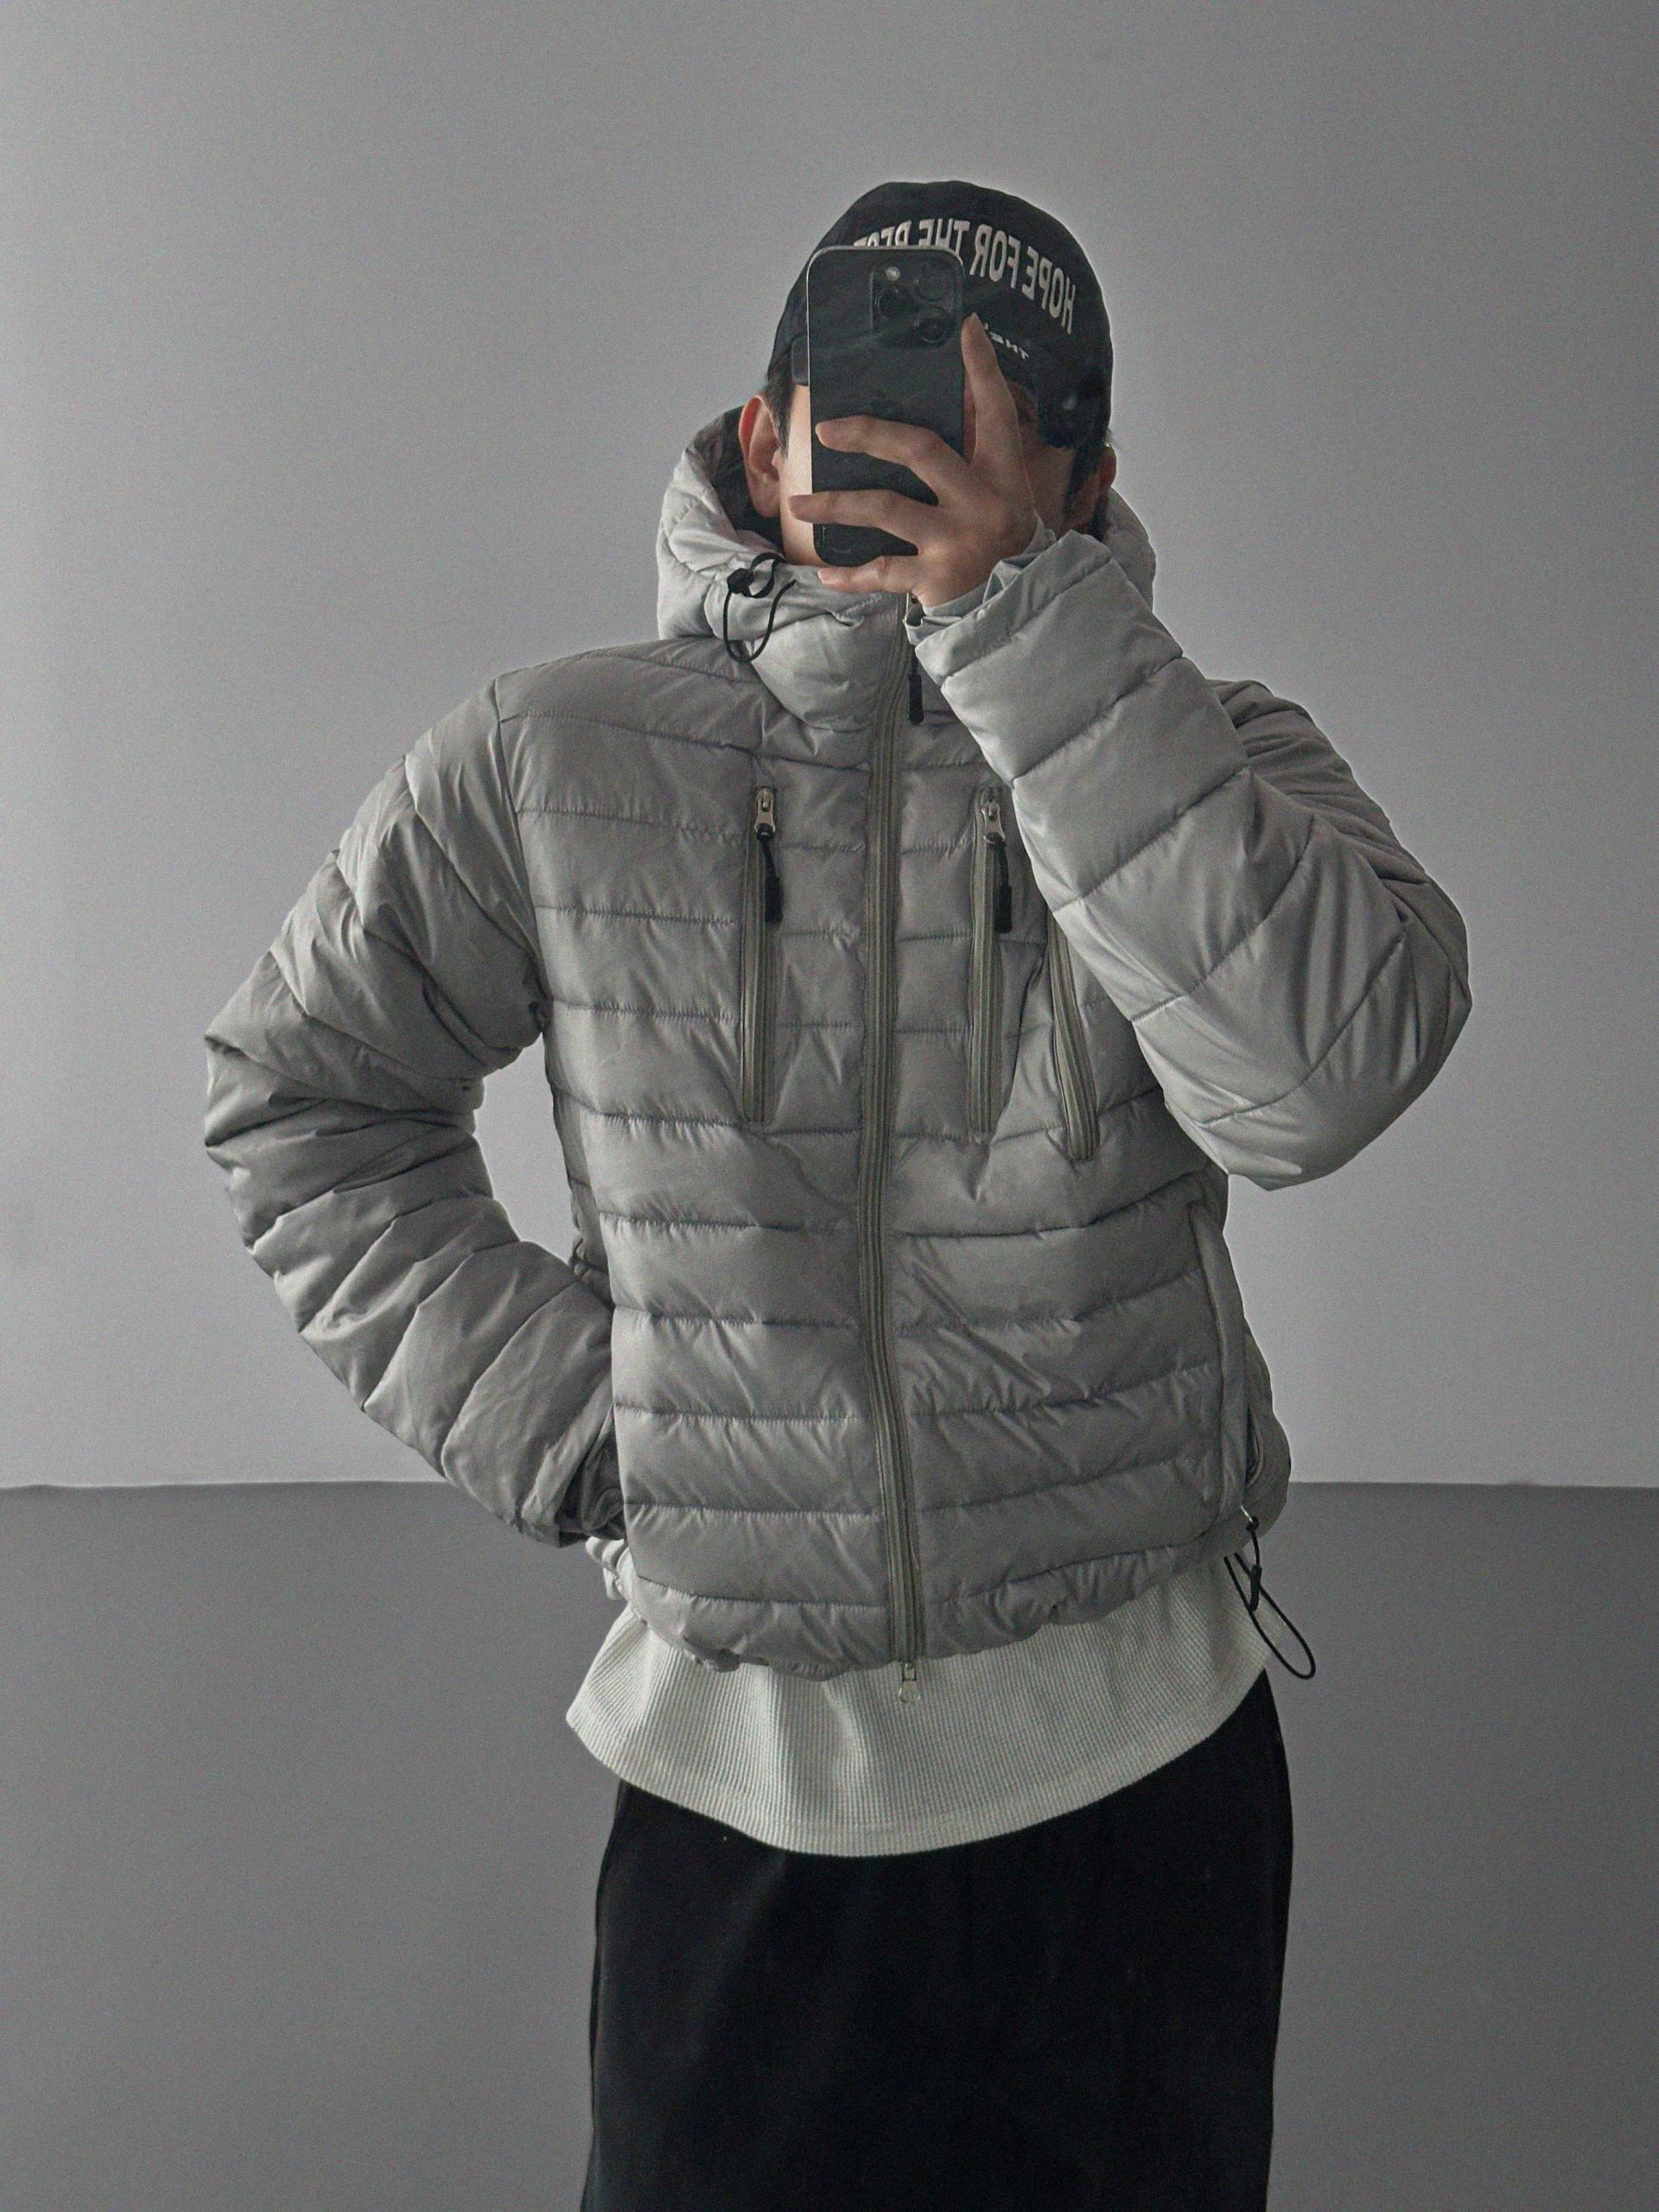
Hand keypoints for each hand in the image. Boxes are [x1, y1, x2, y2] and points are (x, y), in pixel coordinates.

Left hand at [788, 313, 1041, 609]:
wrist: (1022, 617)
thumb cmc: (1003, 550)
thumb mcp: (1004, 500)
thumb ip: (975, 464)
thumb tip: (930, 421)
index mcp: (1003, 476)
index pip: (995, 410)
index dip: (982, 367)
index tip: (965, 327)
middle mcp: (982, 503)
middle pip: (920, 449)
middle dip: (869, 433)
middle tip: (827, 429)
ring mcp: (957, 541)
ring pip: (884, 509)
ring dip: (834, 505)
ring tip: (798, 505)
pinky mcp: (936, 579)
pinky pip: (881, 571)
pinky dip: (851, 575)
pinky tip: (826, 575)